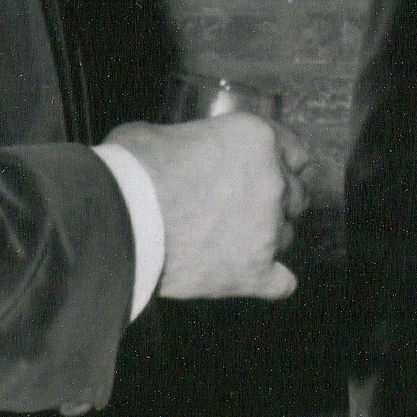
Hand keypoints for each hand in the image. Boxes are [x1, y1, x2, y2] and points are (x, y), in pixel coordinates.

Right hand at [105, 114, 311, 300]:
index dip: (281, 163)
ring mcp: (268, 229)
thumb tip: (178, 154)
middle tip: (248, 209)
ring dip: (268, 238)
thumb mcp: (163, 133)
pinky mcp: (253, 272)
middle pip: (295, 195)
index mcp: (258, 140)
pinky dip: (271, 280)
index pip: (294, 152)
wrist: (121, 219)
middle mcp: (273, 181)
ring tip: (236, 243)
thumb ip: (192, 143)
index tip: (270, 172)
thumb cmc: (134, 170)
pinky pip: (281, 282)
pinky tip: (260, 278)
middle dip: (277, 201)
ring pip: (286, 235)